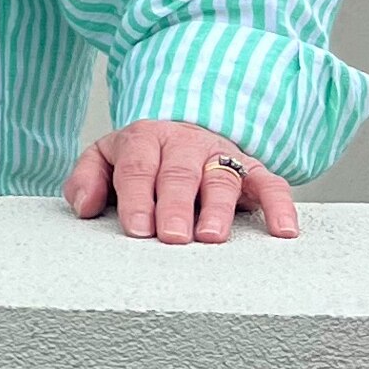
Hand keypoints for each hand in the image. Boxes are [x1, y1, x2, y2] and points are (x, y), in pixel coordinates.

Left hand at [62, 119, 299, 244]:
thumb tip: (84, 206)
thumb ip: (86, 178)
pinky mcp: (253, 169)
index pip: (138, 168)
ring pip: (221, 178)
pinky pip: (271, 184)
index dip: (137, 198)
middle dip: (175, 206)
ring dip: (218, 208)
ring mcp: (220, 155)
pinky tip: (283, 232)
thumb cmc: (140, 158)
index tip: (137, 228)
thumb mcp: (104, 158)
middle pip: (180, 174)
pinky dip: (280, 205)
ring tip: (211, 237)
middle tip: (172, 236)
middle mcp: (184, 144)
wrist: (180, 131)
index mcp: (144, 139)